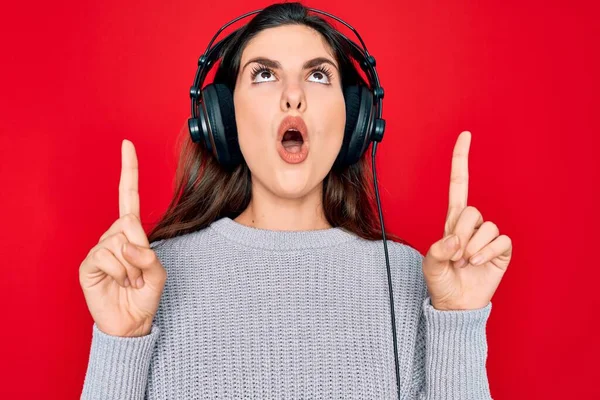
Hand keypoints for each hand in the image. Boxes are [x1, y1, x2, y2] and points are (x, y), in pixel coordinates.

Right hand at [79, 139, 166, 336]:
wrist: (131, 321)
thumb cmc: (145, 295)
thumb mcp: (158, 272)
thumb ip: (149, 256)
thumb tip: (128, 245)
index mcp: (131, 233)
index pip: (128, 196)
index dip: (128, 170)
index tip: (127, 144)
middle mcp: (113, 236)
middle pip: (129, 222)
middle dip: (141, 251)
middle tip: (140, 273)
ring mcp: (99, 249)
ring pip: (119, 241)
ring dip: (132, 266)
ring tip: (130, 281)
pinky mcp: (88, 264)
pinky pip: (107, 256)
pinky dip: (121, 272)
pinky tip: (119, 283)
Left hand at [422, 131, 512, 309]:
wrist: (456, 303)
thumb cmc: (441, 281)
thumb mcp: (430, 265)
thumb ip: (437, 251)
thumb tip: (454, 240)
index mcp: (452, 221)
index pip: (459, 184)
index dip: (461, 160)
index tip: (465, 135)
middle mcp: (471, 224)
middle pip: (471, 210)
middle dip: (460, 233)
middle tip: (454, 254)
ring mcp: (487, 236)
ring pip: (486, 226)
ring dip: (472, 247)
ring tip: (464, 262)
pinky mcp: (501, 249)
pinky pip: (500, 241)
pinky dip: (487, 253)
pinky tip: (478, 263)